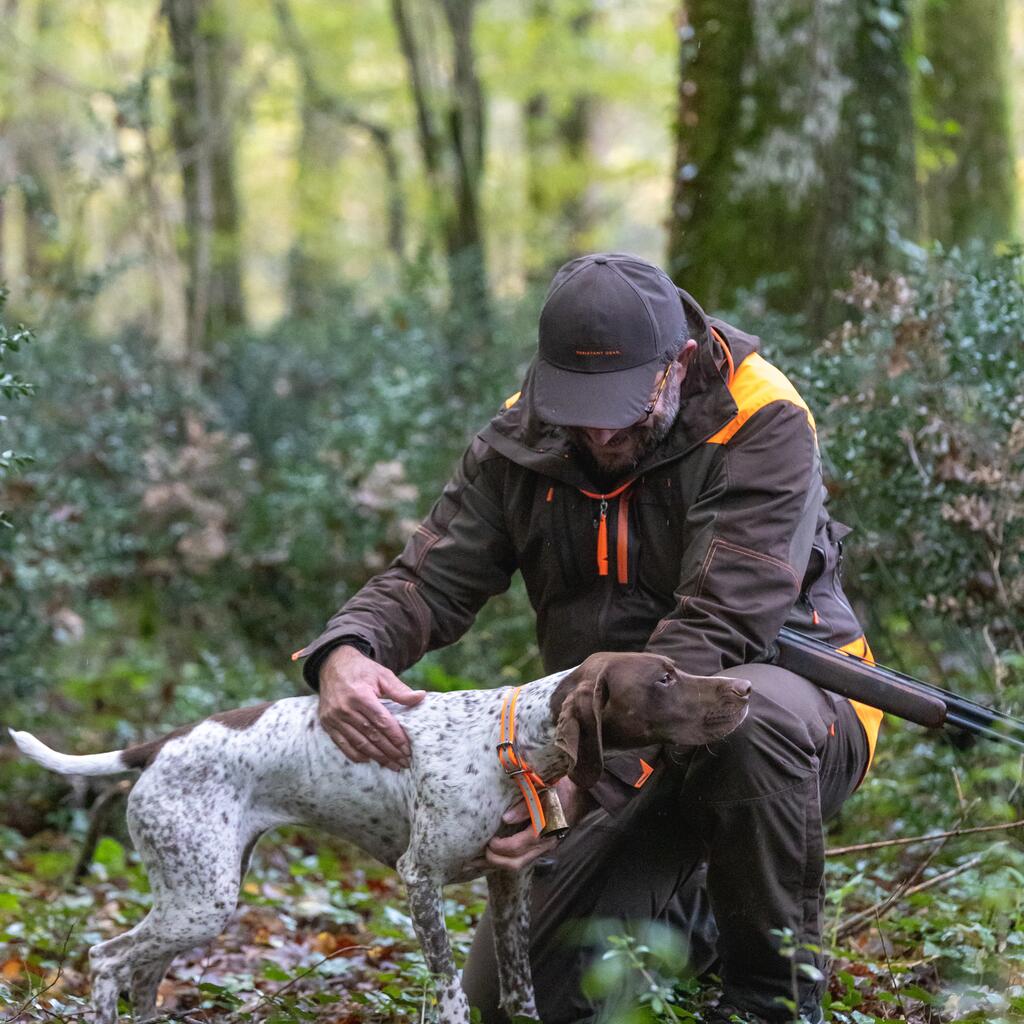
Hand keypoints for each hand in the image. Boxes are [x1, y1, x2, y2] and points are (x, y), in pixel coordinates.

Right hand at [317, 645, 425, 770]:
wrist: (333, 664)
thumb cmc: (362, 670)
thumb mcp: (382, 675)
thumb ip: (400, 690)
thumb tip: (420, 697)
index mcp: (360, 695)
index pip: (382, 722)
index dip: (396, 737)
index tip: (408, 749)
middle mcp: (345, 708)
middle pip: (371, 735)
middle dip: (390, 751)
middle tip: (404, 762)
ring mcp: (334, 718)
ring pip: (358, 743)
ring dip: (377, 757)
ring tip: (392, 765)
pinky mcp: (327, 723)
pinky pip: (342, 744)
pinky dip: (356, 754)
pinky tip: (369, 760)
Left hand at [480, 778, 593, 871]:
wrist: (582, 794)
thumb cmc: (561, 788)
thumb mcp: (544, 789)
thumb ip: (525, 805)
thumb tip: (505, 818)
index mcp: (544, 830)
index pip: (516, 847)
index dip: (499, 847)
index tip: (488, 840)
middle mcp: (545, 843)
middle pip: (516, 864)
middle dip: (495, 862)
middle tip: (479, 854)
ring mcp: (545, 847)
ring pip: (520, 864)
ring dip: (499, 864)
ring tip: (479, 860)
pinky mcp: (543, 846)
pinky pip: (524, 858)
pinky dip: (508, 859)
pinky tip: (495, 854)